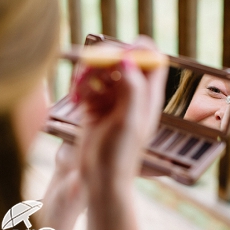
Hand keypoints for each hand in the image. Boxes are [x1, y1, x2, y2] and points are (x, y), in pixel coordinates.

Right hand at [76, 36, 166, 184]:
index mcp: (149, 95)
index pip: (153, 59)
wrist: (100, 179)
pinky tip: (76, 98)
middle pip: (123, 60)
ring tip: (79, 87)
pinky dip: (80, 85)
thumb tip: (128, 57)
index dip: (138, 50)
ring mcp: (113, 99)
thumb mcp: (129, 119)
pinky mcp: (94, 106)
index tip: (120, 53)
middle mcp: (133, 94)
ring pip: (103, 70)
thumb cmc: (121, 154)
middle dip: (106, 59)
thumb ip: (132, 88)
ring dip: (89, 72)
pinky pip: (88, 84)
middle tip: (91, 67)